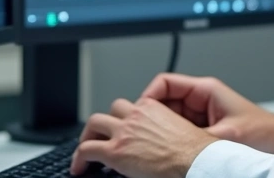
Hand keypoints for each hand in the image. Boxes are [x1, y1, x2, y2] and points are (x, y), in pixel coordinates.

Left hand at [69, 97, 216, 177]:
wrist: (194, 162)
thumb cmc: (193, 152)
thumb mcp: (176, 131)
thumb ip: (161, 129)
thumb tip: (156, 142)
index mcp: (152, 108)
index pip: (131, 106)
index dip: (125, 119)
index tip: (123, 130)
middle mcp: (135, 116)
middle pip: (111, 109)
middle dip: (104, 122)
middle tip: (101, 135)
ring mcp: (123, 132)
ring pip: (94, 123)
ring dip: (88, 135)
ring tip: (86, 149)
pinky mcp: (115, 152)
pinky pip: (86, 149)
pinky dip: (79, 158)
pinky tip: (79, 167)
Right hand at [140, 73, 273, 158]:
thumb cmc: (264, 132)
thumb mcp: (228, 136)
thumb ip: (198, 139)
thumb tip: (174, 146)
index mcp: (205, 90)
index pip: (164, 83)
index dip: (147, 97)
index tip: (139, 114)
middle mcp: (200, 99)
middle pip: (162, 102)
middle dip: (150, 117)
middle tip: (141, 134)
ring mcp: (200, 115)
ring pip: (167, 119)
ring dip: (160, 131)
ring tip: (153, 146)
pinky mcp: (203, 130)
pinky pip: (178, 132)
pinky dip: (170, 141)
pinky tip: (168, 153)